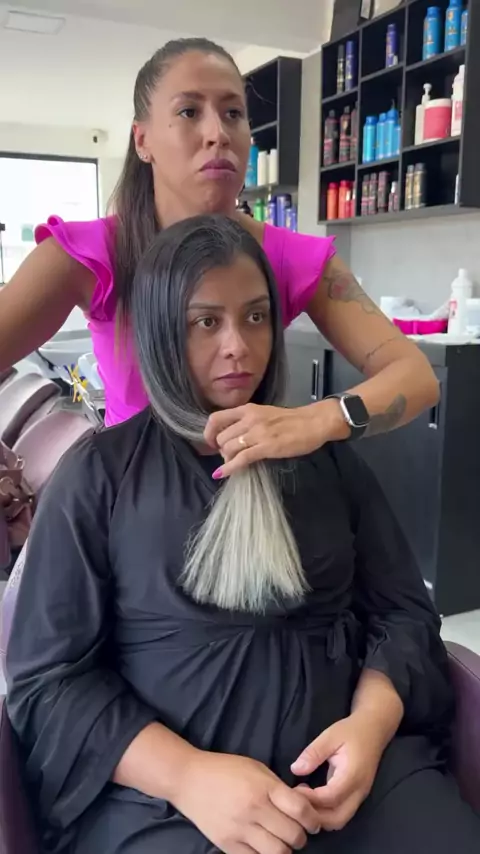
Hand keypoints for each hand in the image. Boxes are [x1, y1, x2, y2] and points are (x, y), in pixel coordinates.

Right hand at [173, 750, 320, 853]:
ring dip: (285, 850)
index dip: (313, 820)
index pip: (300, 810)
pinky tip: (263, 846)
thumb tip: (303, 805)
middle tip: (297, 832)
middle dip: (301, 836)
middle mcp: (254, 809)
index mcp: (263, 787)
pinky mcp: (227, 845)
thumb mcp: (256, 769)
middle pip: (293, 835)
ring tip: (281, 841)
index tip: (313, 822)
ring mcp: (239, 830)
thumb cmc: (225, 769)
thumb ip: (278, 788)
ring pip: (278, 853)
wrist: (188, 779)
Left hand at [204, 400, 349, 477]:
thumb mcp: (265, 414)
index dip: (209, 433)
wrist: (314, 422)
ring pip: (228, 448)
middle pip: (221, 437)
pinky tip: (222, 474)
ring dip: (227, 459)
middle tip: (229, 456)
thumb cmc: (292, 420)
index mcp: (247, 409)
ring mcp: (257, 433)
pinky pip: (241, 459)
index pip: (216, 418)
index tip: (211, 443)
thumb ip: (248, 422)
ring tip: (233, 463)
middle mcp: (249, 419)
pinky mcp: (266, 447)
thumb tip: (233, 437)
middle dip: (221, 450)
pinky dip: (229, 468)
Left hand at [290, 711, 384, 831]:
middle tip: (296, 801)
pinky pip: (341, 813)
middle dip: (314, 816)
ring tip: (303, 799)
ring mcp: (359, 797)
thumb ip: (313, 753)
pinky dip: (325, 813)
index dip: (310, 799)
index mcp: (353, 775)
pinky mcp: (356, 797)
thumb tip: (295, 769)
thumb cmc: (352, 731)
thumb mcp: (330, 736)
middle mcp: (359, 791)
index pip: (330, 798)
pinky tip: (312, 799)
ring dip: (319, 817)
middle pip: (336, 819)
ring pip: (339, 820)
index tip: (293, 791)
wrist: (374, 729)